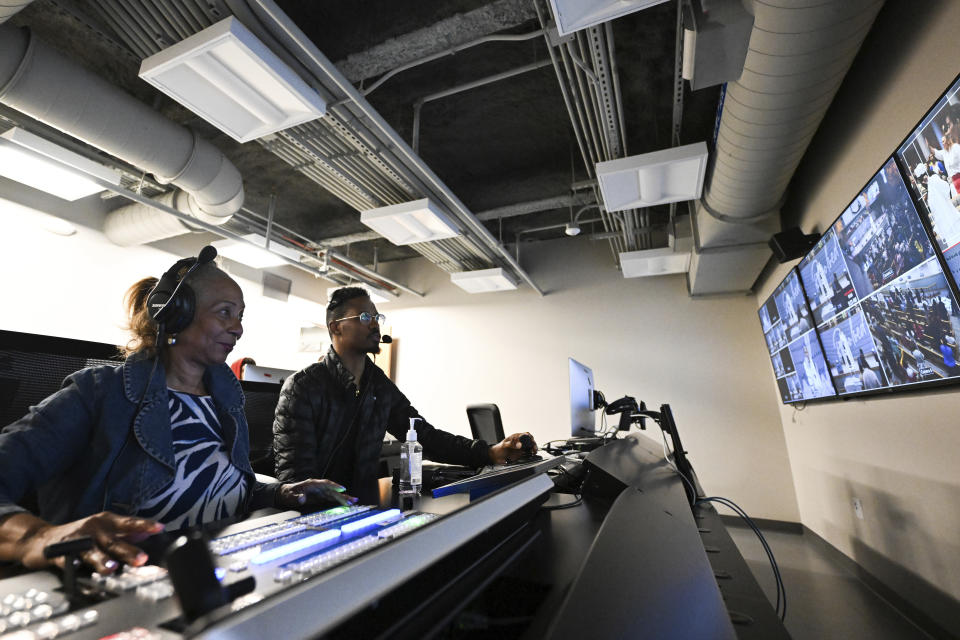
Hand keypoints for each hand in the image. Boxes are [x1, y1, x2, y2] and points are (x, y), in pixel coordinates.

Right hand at [5, 512, 162, 572]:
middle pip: (113, 540)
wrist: (41, 539)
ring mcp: (76, 539)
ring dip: (102, 559)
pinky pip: (68, 560)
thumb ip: (124, 533)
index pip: (128, 523)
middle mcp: (92, 528)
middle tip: (142, 558)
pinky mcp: (59, 552)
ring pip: (91, 551)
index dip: (144, 525)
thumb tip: (146, 535)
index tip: (159, 528)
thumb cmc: (78, 535)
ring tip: (112, 568)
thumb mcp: (103, 530)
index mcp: (105, 521)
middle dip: (128, 550)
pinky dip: (73, 564)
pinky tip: (77, 569)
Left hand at [277, 479, 357, 508]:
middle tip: (352, 500)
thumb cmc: (287, 494)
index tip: (342, 489)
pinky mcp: (321, 497)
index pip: (325, 483)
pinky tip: (347, 504)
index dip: (334, 486)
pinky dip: (339, 501)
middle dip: (343, 495)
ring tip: (354, 502)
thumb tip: (303, 499)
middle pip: (333, 490)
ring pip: (334, 495)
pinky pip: (332, 499)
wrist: (286, 494)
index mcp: (312, 484)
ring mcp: (321, 492)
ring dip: (344, 498)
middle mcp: (319, 487)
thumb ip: (296, 497)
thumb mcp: (289, 496)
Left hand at [489, 432, 537, 464]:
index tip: (530, 441)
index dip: (529, 437)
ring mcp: (520, 448)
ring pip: (530, 446)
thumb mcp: (504, 445)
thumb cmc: (499, 449)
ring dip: (533, 448)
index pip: (525, 434)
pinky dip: (531, 453)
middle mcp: (519, 442)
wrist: (496, 457)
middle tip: (534, 448)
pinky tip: (532, 454)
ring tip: (534, 451)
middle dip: (533, 443)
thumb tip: (520, 445)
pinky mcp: (520, 453)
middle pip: (529, 440)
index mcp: (515, 437)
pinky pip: (528, 452)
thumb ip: (512, 444)